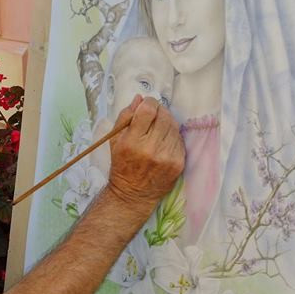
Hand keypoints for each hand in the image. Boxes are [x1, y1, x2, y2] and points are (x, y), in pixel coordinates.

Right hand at [106, 95, 184, 209]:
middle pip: (164, 116)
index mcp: (132, 141)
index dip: (149, 103)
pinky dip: (173, 136)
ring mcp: (167, 157)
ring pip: (174, 126)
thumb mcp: (115, 140)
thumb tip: (139, 99)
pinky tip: (164, 141)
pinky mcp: (178, 164)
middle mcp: (151, 149)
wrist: (133, 195)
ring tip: (158, 129)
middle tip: (154, 115)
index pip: (148, 110)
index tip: (147, 105)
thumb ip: (125, 116)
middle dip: (159, 111)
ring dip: (167, 123)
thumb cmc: (121, 165)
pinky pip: (180, 140)